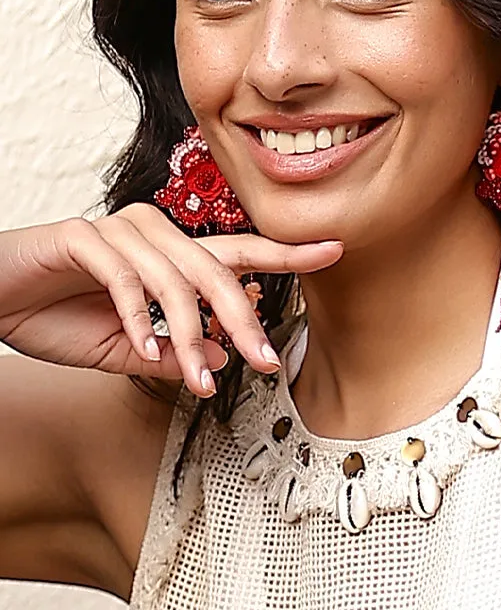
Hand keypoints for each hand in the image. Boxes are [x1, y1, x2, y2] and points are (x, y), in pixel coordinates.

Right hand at [0, 205, 342, 396]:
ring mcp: (119, 231)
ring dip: (189, 334)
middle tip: (267, 361)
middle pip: (217, 270)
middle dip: (245, 320)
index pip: (238, 253)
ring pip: (175, 279)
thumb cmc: (56, 319)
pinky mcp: (83, 237)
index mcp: (170, 256)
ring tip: (197, 378)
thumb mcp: (125, 350)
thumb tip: (222, 356)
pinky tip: (142, 349)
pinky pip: (124, 278)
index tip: (334, 251)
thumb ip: (173, 351)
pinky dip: (136, 318)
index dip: (286, 253)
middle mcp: (153, 234)